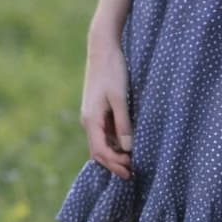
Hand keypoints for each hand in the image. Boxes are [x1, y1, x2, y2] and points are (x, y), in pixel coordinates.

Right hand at [80, 34, 133, 179]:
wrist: (103, 49)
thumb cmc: (112, 71)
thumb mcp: (120, 98)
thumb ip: (124, 123)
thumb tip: (128, 148)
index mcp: (91, 120)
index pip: (100, 152)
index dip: (115, 164)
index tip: (131, 171)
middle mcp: (88, 121)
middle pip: (98, 152)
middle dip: (114, 164)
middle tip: (132, 173)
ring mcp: (92, 116)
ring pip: (101, 143)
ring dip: (114, 155)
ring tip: (131, 163)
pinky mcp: (97, 110)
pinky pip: (104, 133)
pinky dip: (113, 143)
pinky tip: (126, 146)